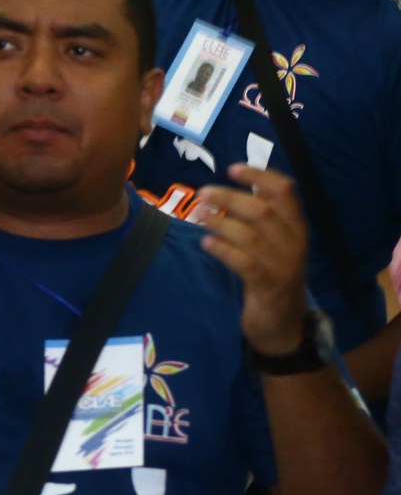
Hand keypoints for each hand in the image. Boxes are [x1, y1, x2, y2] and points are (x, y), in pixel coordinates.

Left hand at [197, 166, 311, 355]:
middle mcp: (294, 243)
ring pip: (252, 235)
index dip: (259, 177)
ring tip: (198, 216)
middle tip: (202, 193)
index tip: (232, 168)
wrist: (283, 326)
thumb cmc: (271, 277)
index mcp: (296, 228)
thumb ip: (258, 220)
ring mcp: (283, 266)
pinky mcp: (268, 287)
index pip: (286, 192)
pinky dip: (223, 249)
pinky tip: (206, 243)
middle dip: (229, 198)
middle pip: (263, 210)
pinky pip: (244, 263)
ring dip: (220, 221)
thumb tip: (227, 191)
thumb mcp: (272, 245)